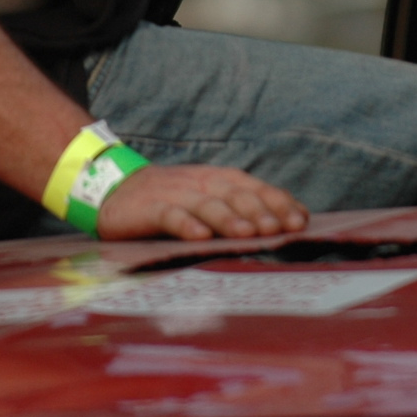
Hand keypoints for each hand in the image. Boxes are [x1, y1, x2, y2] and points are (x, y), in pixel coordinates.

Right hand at [97, 163, 309, 240]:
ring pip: (208, 205)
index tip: (299, 221)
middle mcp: (203, 184)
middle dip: (261, 212)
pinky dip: (186, 225)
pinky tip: (200, 237)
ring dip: (230, 219)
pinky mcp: (150, 209)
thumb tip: (286, 224)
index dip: (279, 203)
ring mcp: (177, 195)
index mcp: (220, 180)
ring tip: (248, 233)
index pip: (256, 188)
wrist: (117, 189)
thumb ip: (241, 207)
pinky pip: (171, 216)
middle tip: (279, 229)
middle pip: (237, 195)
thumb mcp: (209, 197)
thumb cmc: (173, 199)